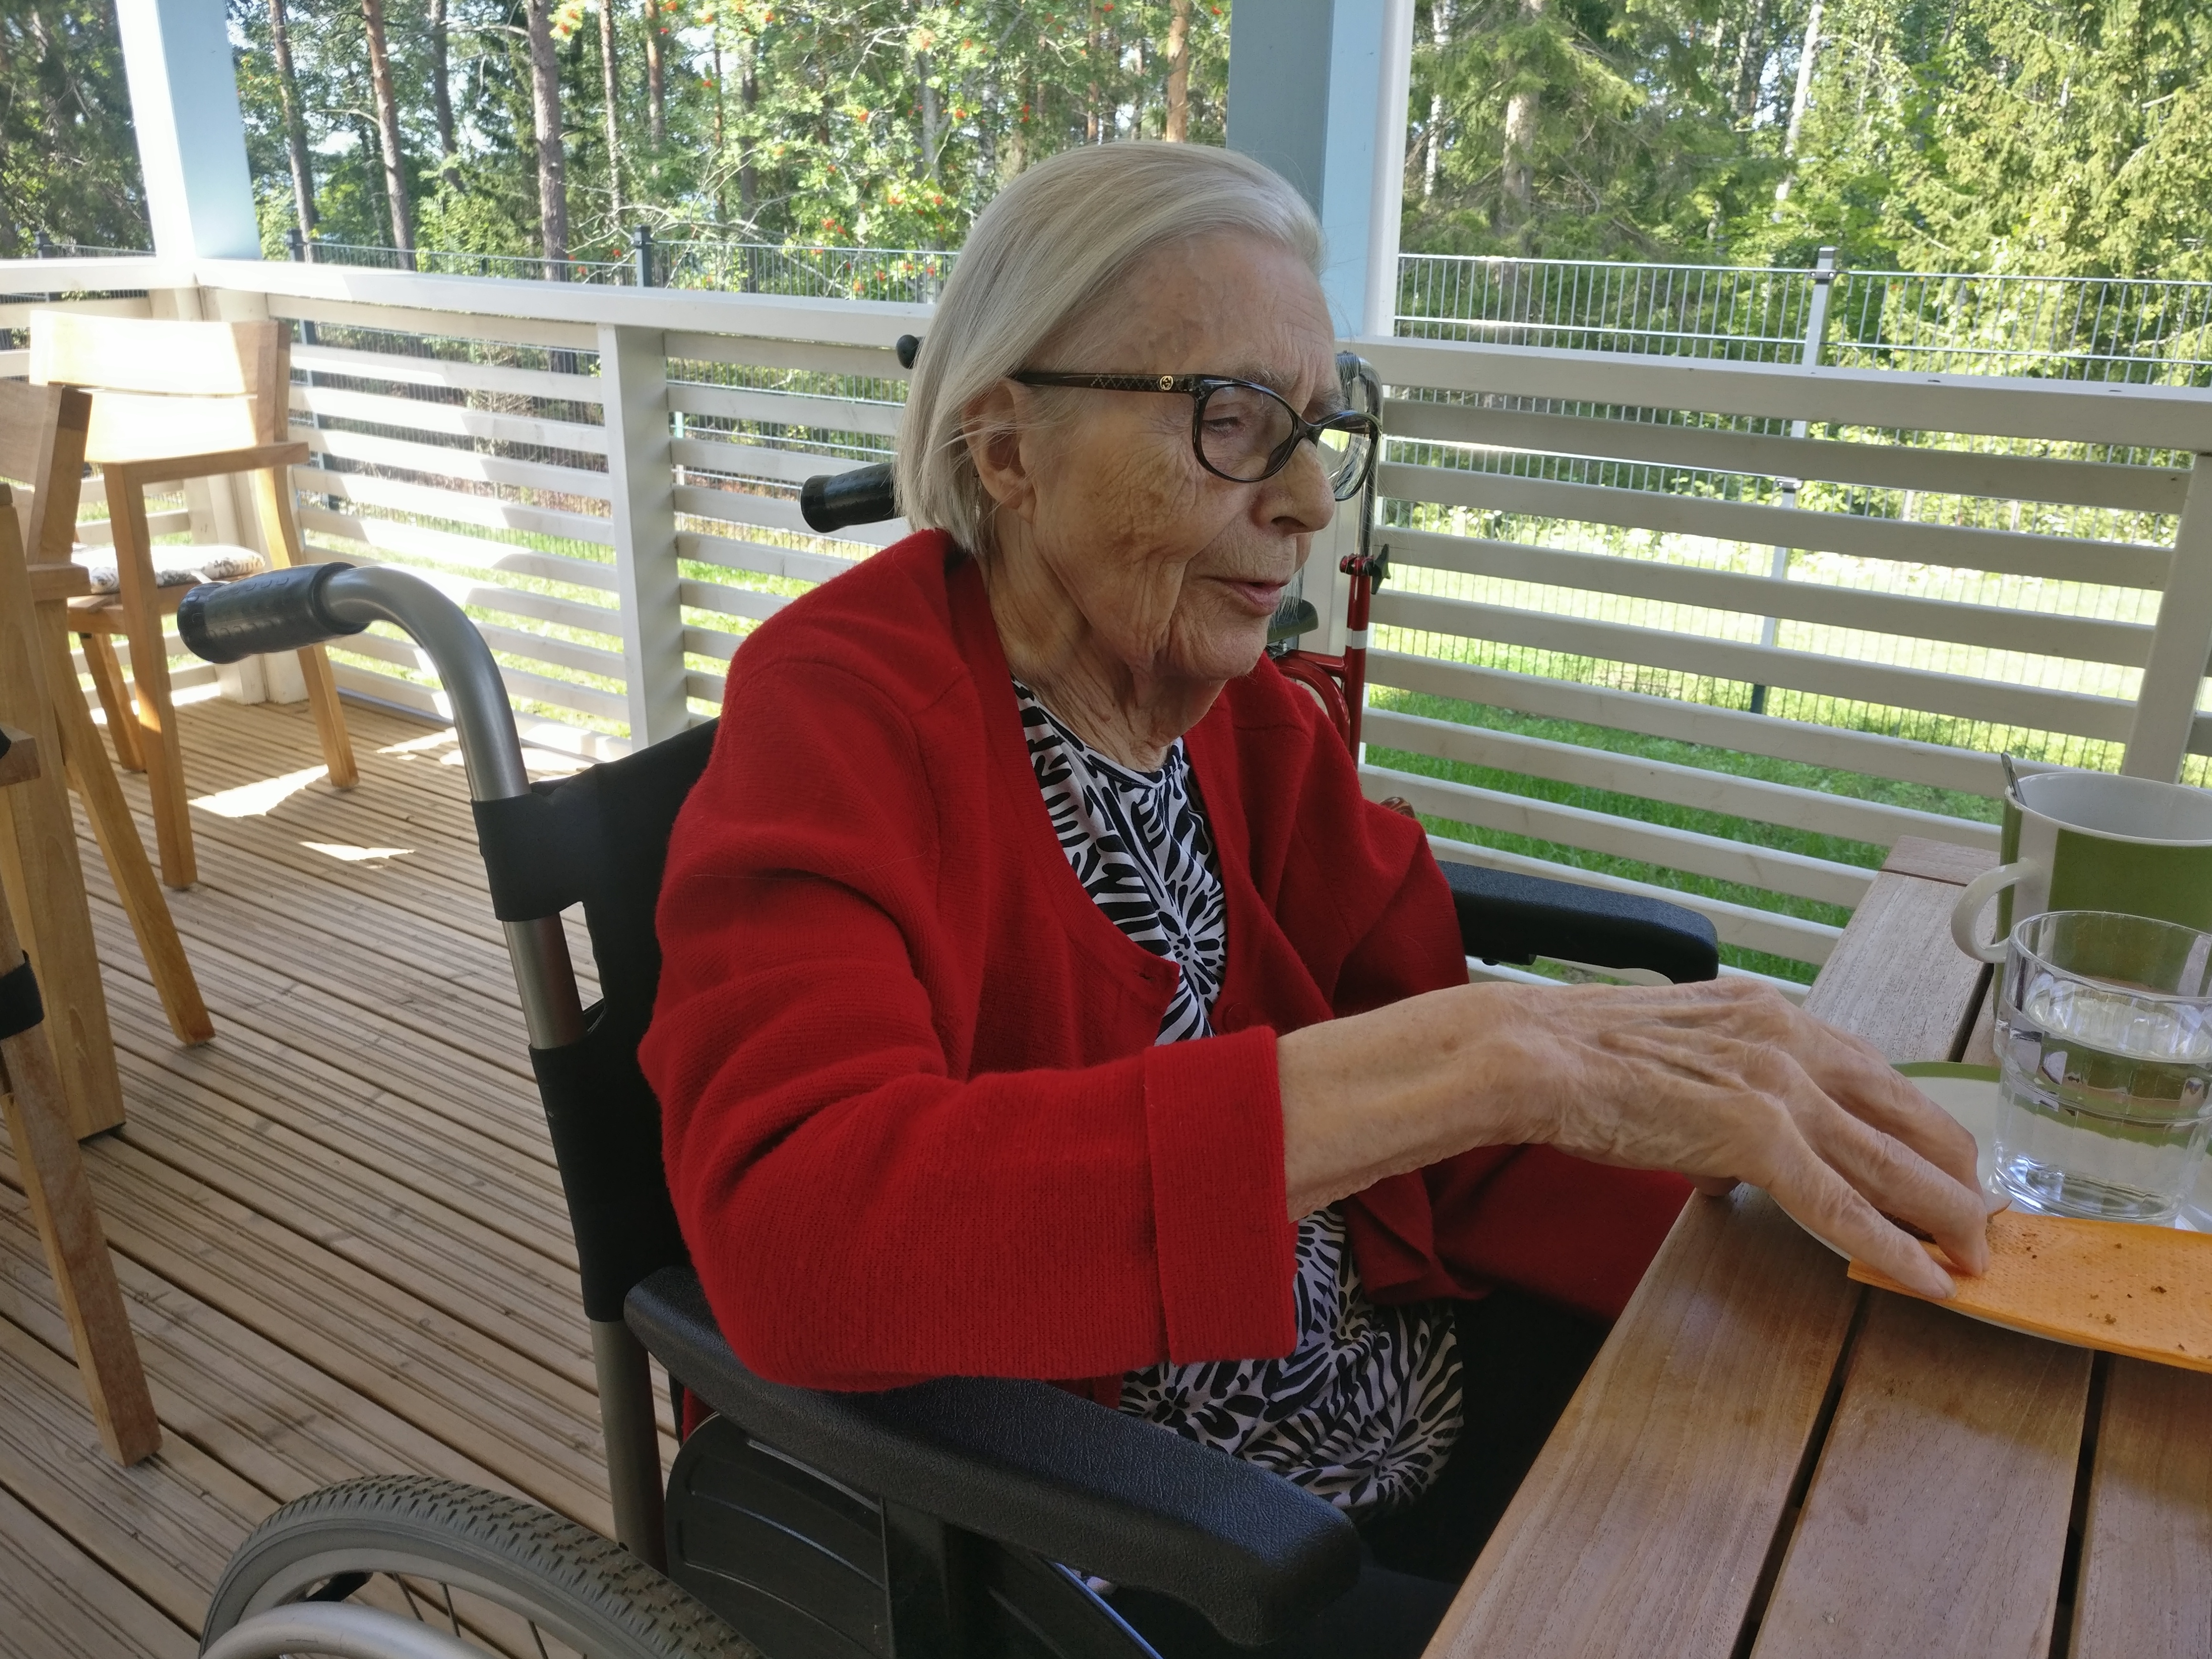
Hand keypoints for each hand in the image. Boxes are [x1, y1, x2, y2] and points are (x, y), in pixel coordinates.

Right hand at [1490, 978, 1987, 1299]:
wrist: (1535, 1053)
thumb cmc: (1581, 1057)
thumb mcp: (1671, 1064)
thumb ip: (1713, 1108)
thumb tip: (1722, 1171)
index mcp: (1770, 1016)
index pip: (1873, 1074)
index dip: (1918, 1126)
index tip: (1942, 1162)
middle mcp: (1789, 1040)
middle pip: (1906, 1114)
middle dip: (1954, 1173)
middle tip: (1980, 1217)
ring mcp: (1778, 1087)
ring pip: (1892, 1162)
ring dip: (1945, 1216)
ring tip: (1977, 1256)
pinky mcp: (1757, 1135)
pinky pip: (1843, 1206)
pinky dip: (1893, 1246)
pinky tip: (1927, 1276)